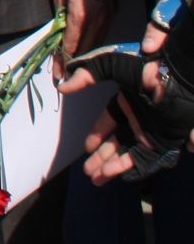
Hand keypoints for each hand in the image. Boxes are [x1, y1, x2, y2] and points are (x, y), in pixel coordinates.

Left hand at [52, 0, 113, 69]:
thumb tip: (58, 32)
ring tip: (72, 68)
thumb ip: (60, 14)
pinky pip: (103, 34)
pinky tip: (85, 51)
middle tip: (64, 75)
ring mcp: (108, 17)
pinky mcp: (114, 13)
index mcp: (81, 15)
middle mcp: (97, 19)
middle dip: (74, 64)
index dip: (63, 60)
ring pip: (96, 44)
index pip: (71, 44)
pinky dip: (93, 45)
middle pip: (86, 48)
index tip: (57, 73)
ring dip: (85, 57)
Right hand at [62, 21, 171, 184]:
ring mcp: (152, 134)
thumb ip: (89, 73)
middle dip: (102, 156)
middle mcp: (140, 120)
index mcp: (129, 101)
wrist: (180, 81)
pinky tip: (112, 174)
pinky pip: (144, 161)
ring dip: (111, 166)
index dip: (98, 134)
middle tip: (88, 171)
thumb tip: (63, 87)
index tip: (86, 147)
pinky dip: (128, 168)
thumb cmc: (151, 70)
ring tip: (95, 178)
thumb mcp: (116, 65)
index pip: (110, 120)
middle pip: (117, 142)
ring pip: (128, 154)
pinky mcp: (163, 145)